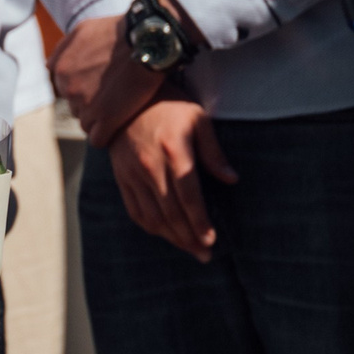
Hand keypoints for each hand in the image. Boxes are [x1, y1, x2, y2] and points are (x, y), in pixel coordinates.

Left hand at [49, 12, 161, 146]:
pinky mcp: (106, 119)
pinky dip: (107, 135)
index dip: (85, 89)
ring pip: (86, 124)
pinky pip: (98, 139)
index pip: (66, 90)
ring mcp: (86, 106)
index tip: (102, 85)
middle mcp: (69, 89)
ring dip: (100, 120)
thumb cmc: (119, 31)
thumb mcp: (83, 30)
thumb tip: (49, 66)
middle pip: (76, 108)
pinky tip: (119, 125)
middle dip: (92, 104)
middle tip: (114, 96)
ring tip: (119, 109)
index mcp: (61, 69)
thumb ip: (63, 49)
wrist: (148, 39)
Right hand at [108, 94, 236, 262]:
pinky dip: (151, 227)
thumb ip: (214, 152)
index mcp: (174, 151)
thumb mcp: (198, 119)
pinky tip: (165, 235)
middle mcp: (151, 166)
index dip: (199, 222)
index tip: (210, 240)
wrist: (125, 99)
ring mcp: (132, 174)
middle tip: (205, 254)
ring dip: (172, 238)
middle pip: (171, 212)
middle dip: (189, 238)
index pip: (188, 196)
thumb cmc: (169, 106)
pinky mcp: (121, 178)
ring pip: (153, 216)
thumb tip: (232, 180)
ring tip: (189, 249)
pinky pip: (135, 210)